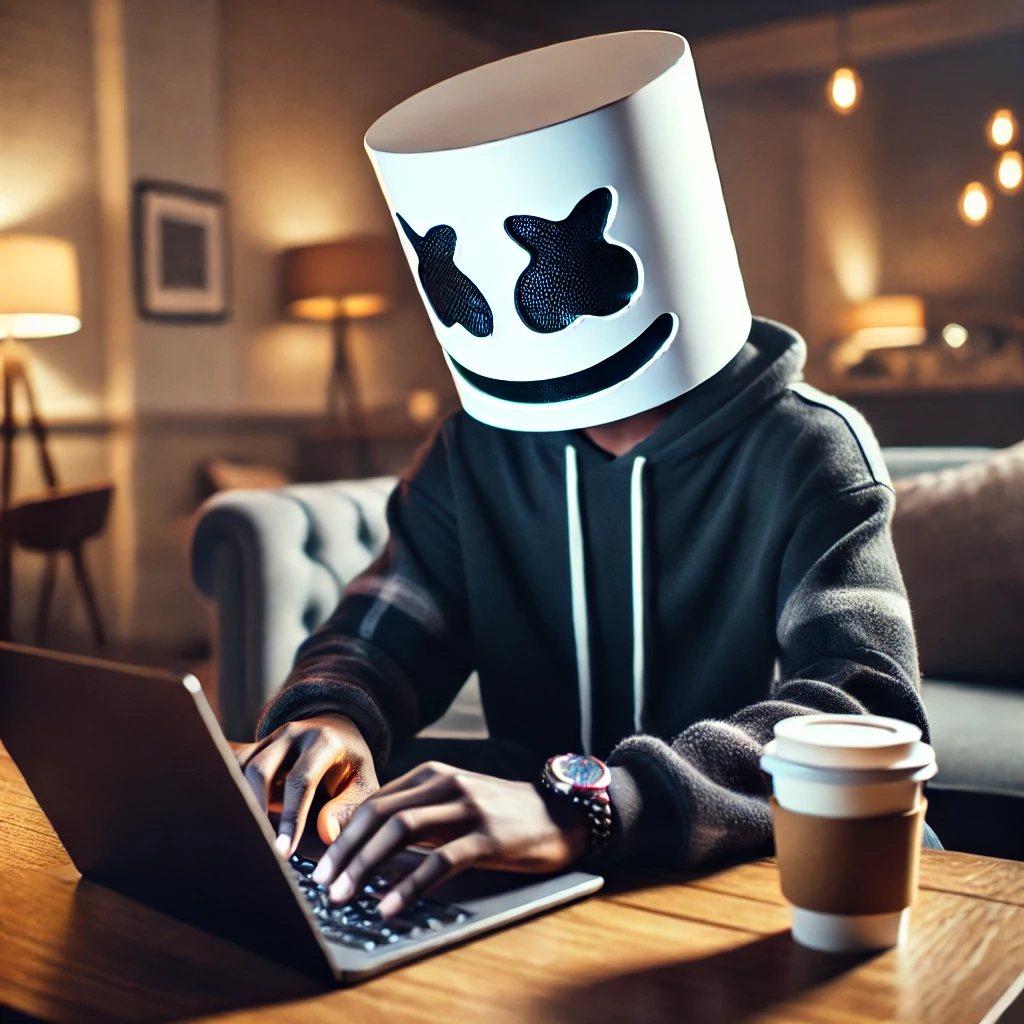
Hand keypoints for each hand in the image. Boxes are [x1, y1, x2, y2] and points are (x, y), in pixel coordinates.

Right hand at [234, 714, 378, 856]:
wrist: (338, 734)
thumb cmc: (351, 768)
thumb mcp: (362, 785)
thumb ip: (348, 809)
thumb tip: (327, 835)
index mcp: (324, 742)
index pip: (301, 781)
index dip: (291, 818)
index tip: (283, 851)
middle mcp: (293, 734)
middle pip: (260, 771)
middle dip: (255, 810)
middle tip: (258, 846)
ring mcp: (270, 738)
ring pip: (241, 771)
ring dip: (242, 805)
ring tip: (250, 837)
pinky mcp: (255, 747)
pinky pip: (234, 771)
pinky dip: (235, 796)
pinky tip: (240, 822)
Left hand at [310, 761, 588, 916]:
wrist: (561, 813)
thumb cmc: (502, 814)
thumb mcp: (454, 803)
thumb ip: (414, 812)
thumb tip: (359, 836)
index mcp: (433, 774)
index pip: (374, 802)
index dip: (342, 835)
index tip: (321, 865)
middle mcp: (446, 783)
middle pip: (380, 815)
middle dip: (345, 852)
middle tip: (324, 884)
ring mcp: (468, 808)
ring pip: (402, 832)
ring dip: (366, 866)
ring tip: (346, 895)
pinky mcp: (488, 837)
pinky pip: (440, 862)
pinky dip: (409, 885)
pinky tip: (390, 905)